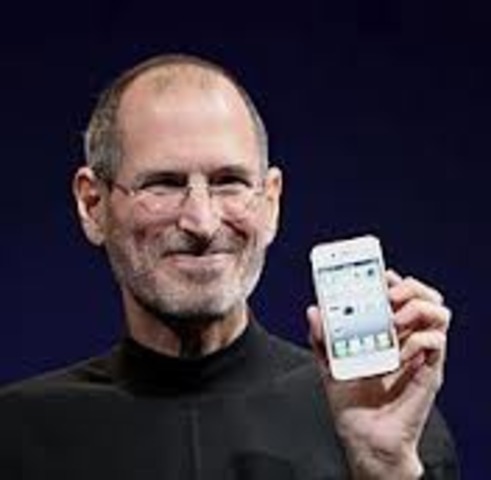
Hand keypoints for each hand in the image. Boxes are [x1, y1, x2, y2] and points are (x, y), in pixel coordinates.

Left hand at [307, 270, 450, 478]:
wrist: (364, 438)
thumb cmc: (350, 401)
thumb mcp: (329, 363)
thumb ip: (321, 338)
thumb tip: (314, 310)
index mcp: (385, 331)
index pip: (399, 293)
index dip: (392, 279)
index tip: (378, 274)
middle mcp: (405, 337)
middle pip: (425, 295)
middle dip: (409, 286)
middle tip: (388, 294)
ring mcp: (419, 353)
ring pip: (439, 312)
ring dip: (417, 308)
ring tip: (393, 321)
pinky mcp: (429, 371)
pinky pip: (436, 342)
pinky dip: (417, 340)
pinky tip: (397, 354)